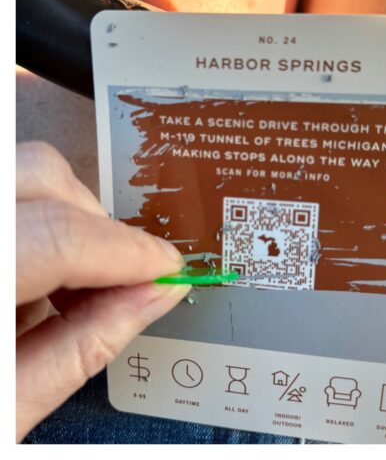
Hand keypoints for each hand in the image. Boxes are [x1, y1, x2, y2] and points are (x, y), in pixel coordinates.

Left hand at [16, 141, 189, 441]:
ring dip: (60, 217)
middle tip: (116, 278)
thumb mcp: (3, 416)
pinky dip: (30, 221)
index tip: (169, 270)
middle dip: (95, 223)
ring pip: (22, 169)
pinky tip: (23, 281)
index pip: (61, 235)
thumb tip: (159, 293)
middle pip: (41, 176)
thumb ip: (82, 348)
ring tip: (56, 288)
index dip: (130, 252)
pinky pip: (8, 190)